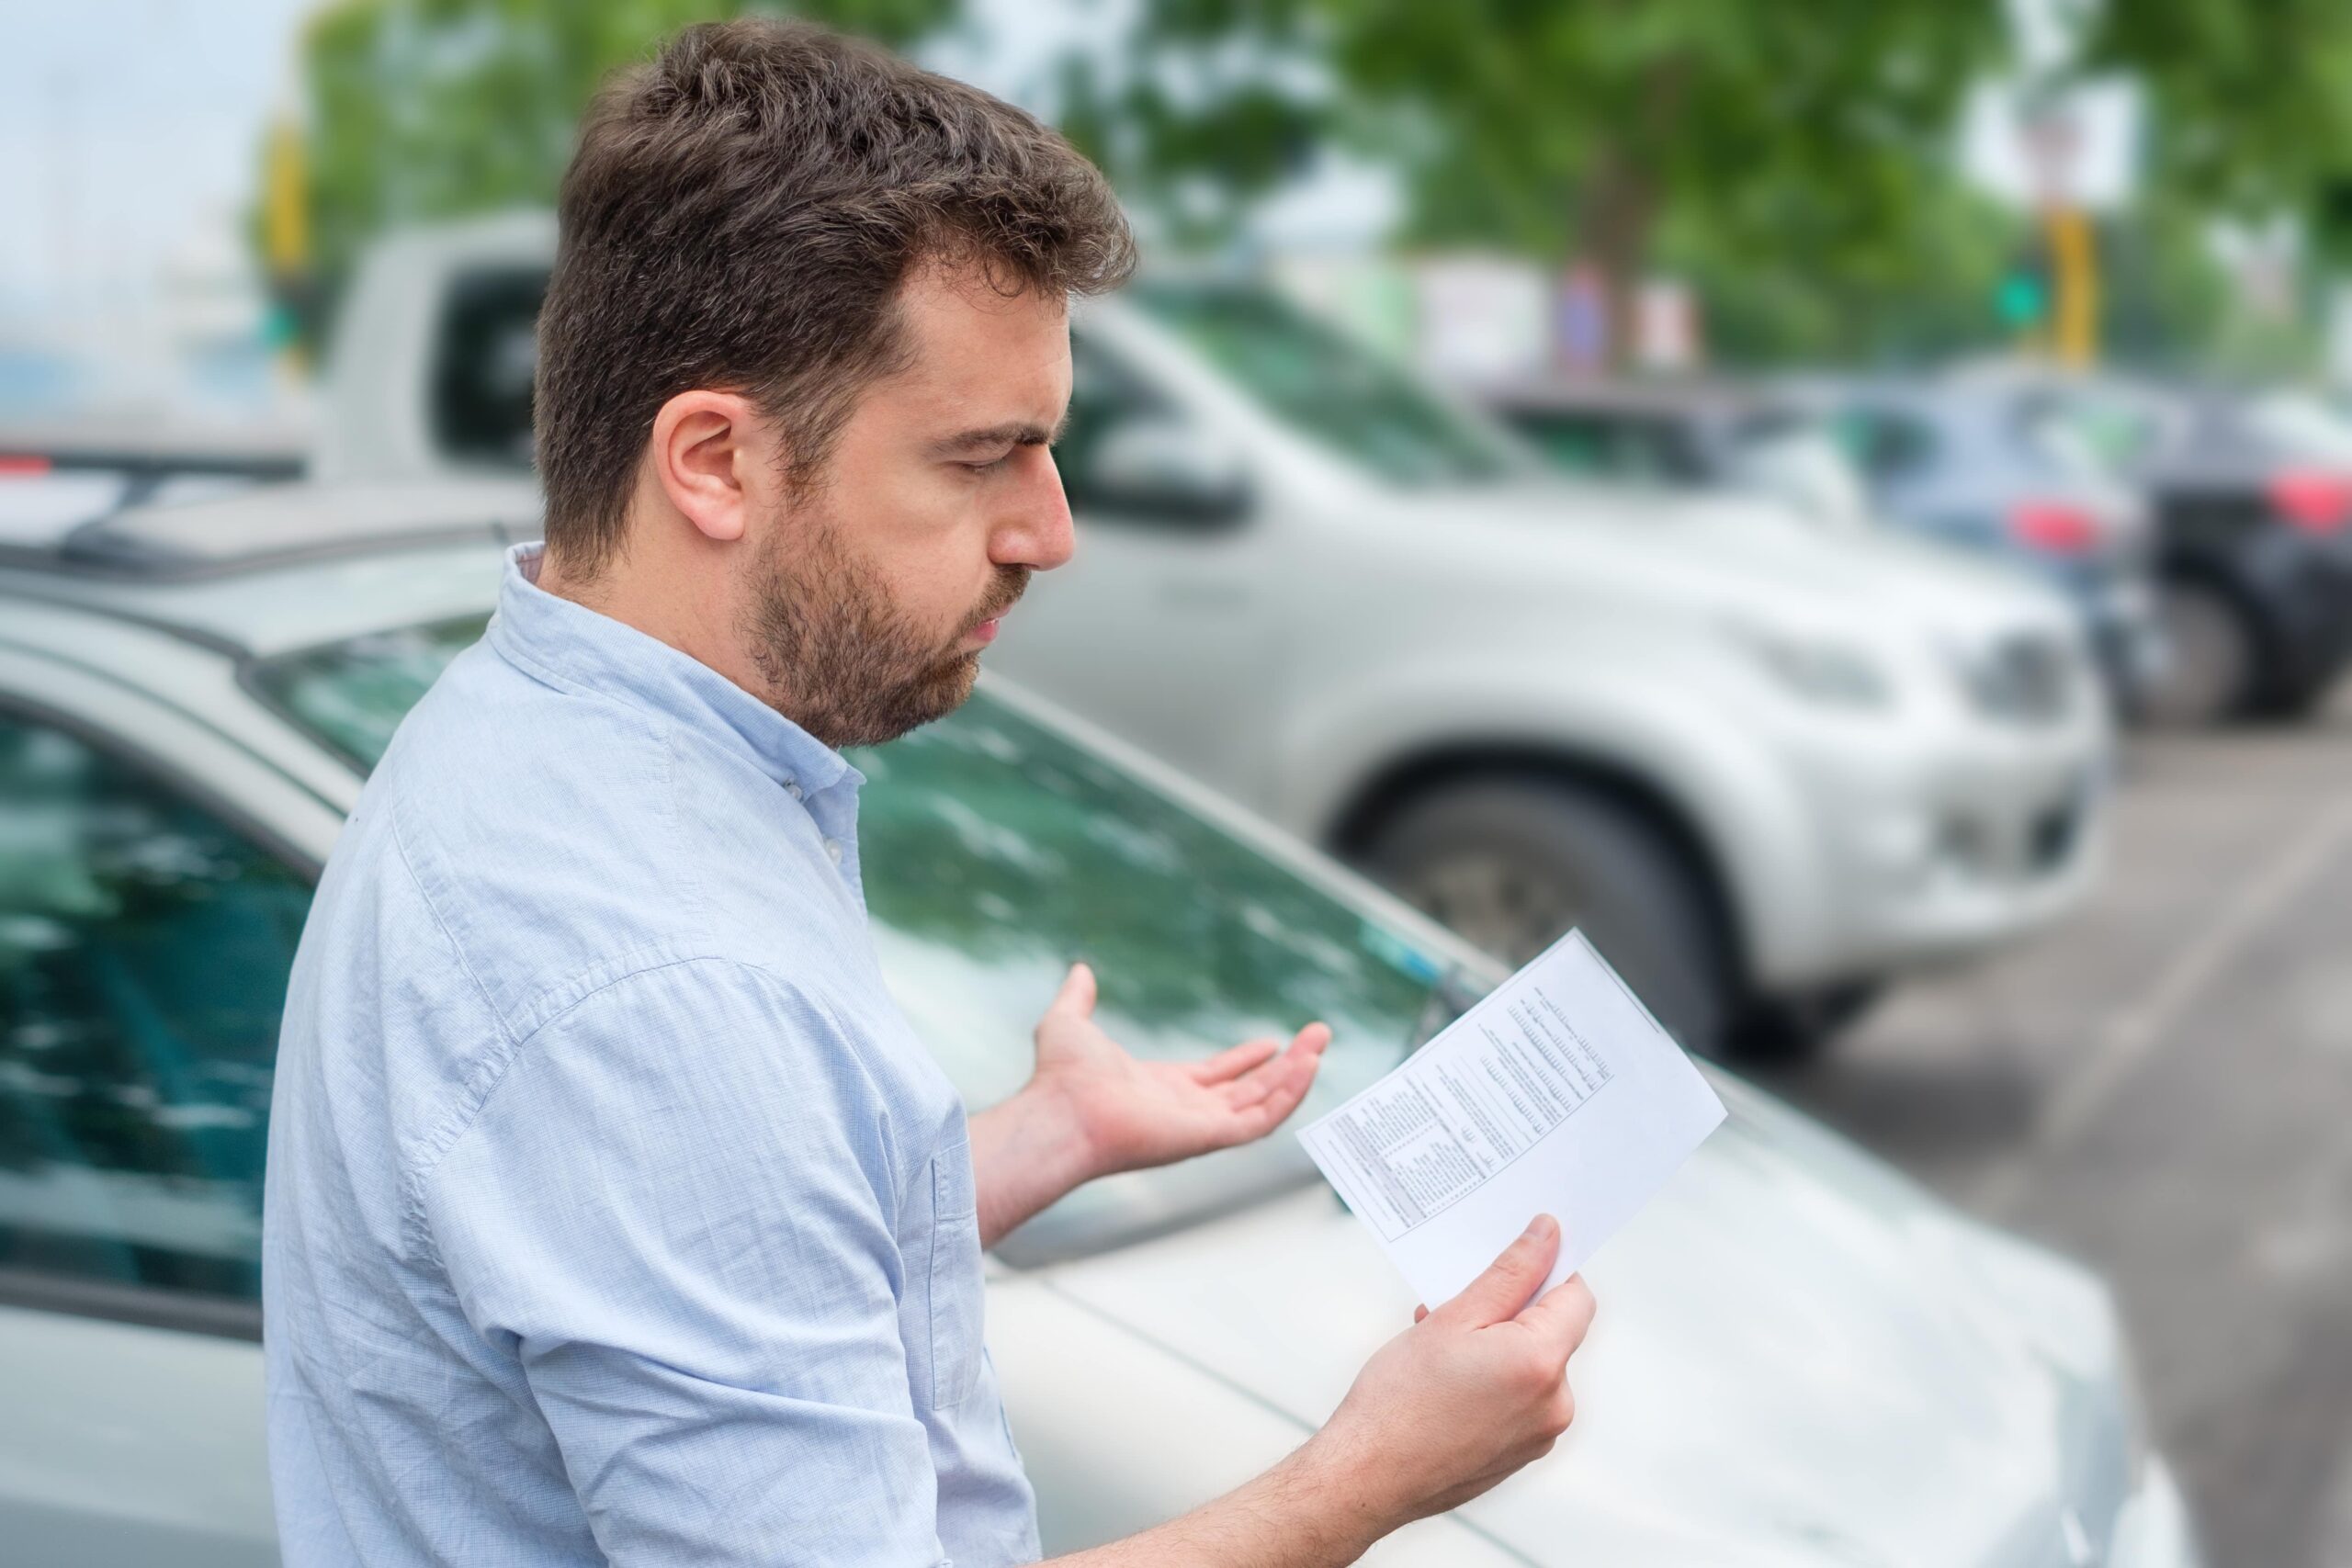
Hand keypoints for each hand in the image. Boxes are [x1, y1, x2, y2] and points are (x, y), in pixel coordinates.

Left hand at [1030, 962, 1330, 1180]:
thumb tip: (1078, 971)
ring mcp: (1200, 1126)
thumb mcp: (1069, 1022)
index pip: (1216, 1077)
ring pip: (1263, 1103)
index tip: (1273, 1042)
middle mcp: (1185, 1111)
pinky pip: (1262, 1120)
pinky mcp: (1210, 1137)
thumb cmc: (1060, 1077)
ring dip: (1296, 1075)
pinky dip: (1289, 1096)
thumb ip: (1078, 998)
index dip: (1245, 1060)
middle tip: (1317, 1037)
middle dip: (1286, 1066)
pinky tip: (1308, 1066)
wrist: (1060, 1111)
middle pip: (1250, 1090)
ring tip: (1320, 1044)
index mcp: (1161, 1088)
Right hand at [1300, 1216, 1595, 1534]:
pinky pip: (1520, 1400)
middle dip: (1509, 1312)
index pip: (1576, 1296)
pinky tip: (1448, 1383)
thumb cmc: (1398, 1401)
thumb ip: (1509, 1273)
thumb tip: (1547, 1236)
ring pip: (1532, 1365)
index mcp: (1541, 1363)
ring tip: (1441, 1351)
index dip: (1548, 1270)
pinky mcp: (1522, 1454)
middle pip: (1553, 1331)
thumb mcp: (1453, 1318)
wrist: (1368, 1477)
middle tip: (1455, 1309)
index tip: (1515, 1258)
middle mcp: (1555, 1404)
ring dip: (1497, 1347)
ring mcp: (1541, 1435)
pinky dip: (1494, 1382)